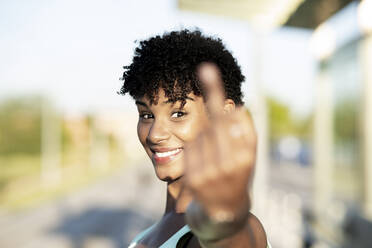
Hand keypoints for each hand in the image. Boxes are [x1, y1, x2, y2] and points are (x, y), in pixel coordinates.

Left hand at [182, 63, 256, 237]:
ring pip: (200, 133)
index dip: (225, 97)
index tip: (213, 74)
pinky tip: (200, 160)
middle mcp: (232, 164)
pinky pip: (189, 148)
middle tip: (206, 67)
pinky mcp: (194, 178)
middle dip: (212, 92)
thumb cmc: (235, 178)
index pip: (239, 120)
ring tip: (212, 152)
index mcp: (248, 157)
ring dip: (203, 134)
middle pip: (218, 120)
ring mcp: (212, 172)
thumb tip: (236, 107)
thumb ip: (242, 135)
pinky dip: (193, 147)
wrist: (223, 215)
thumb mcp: (244, 159)